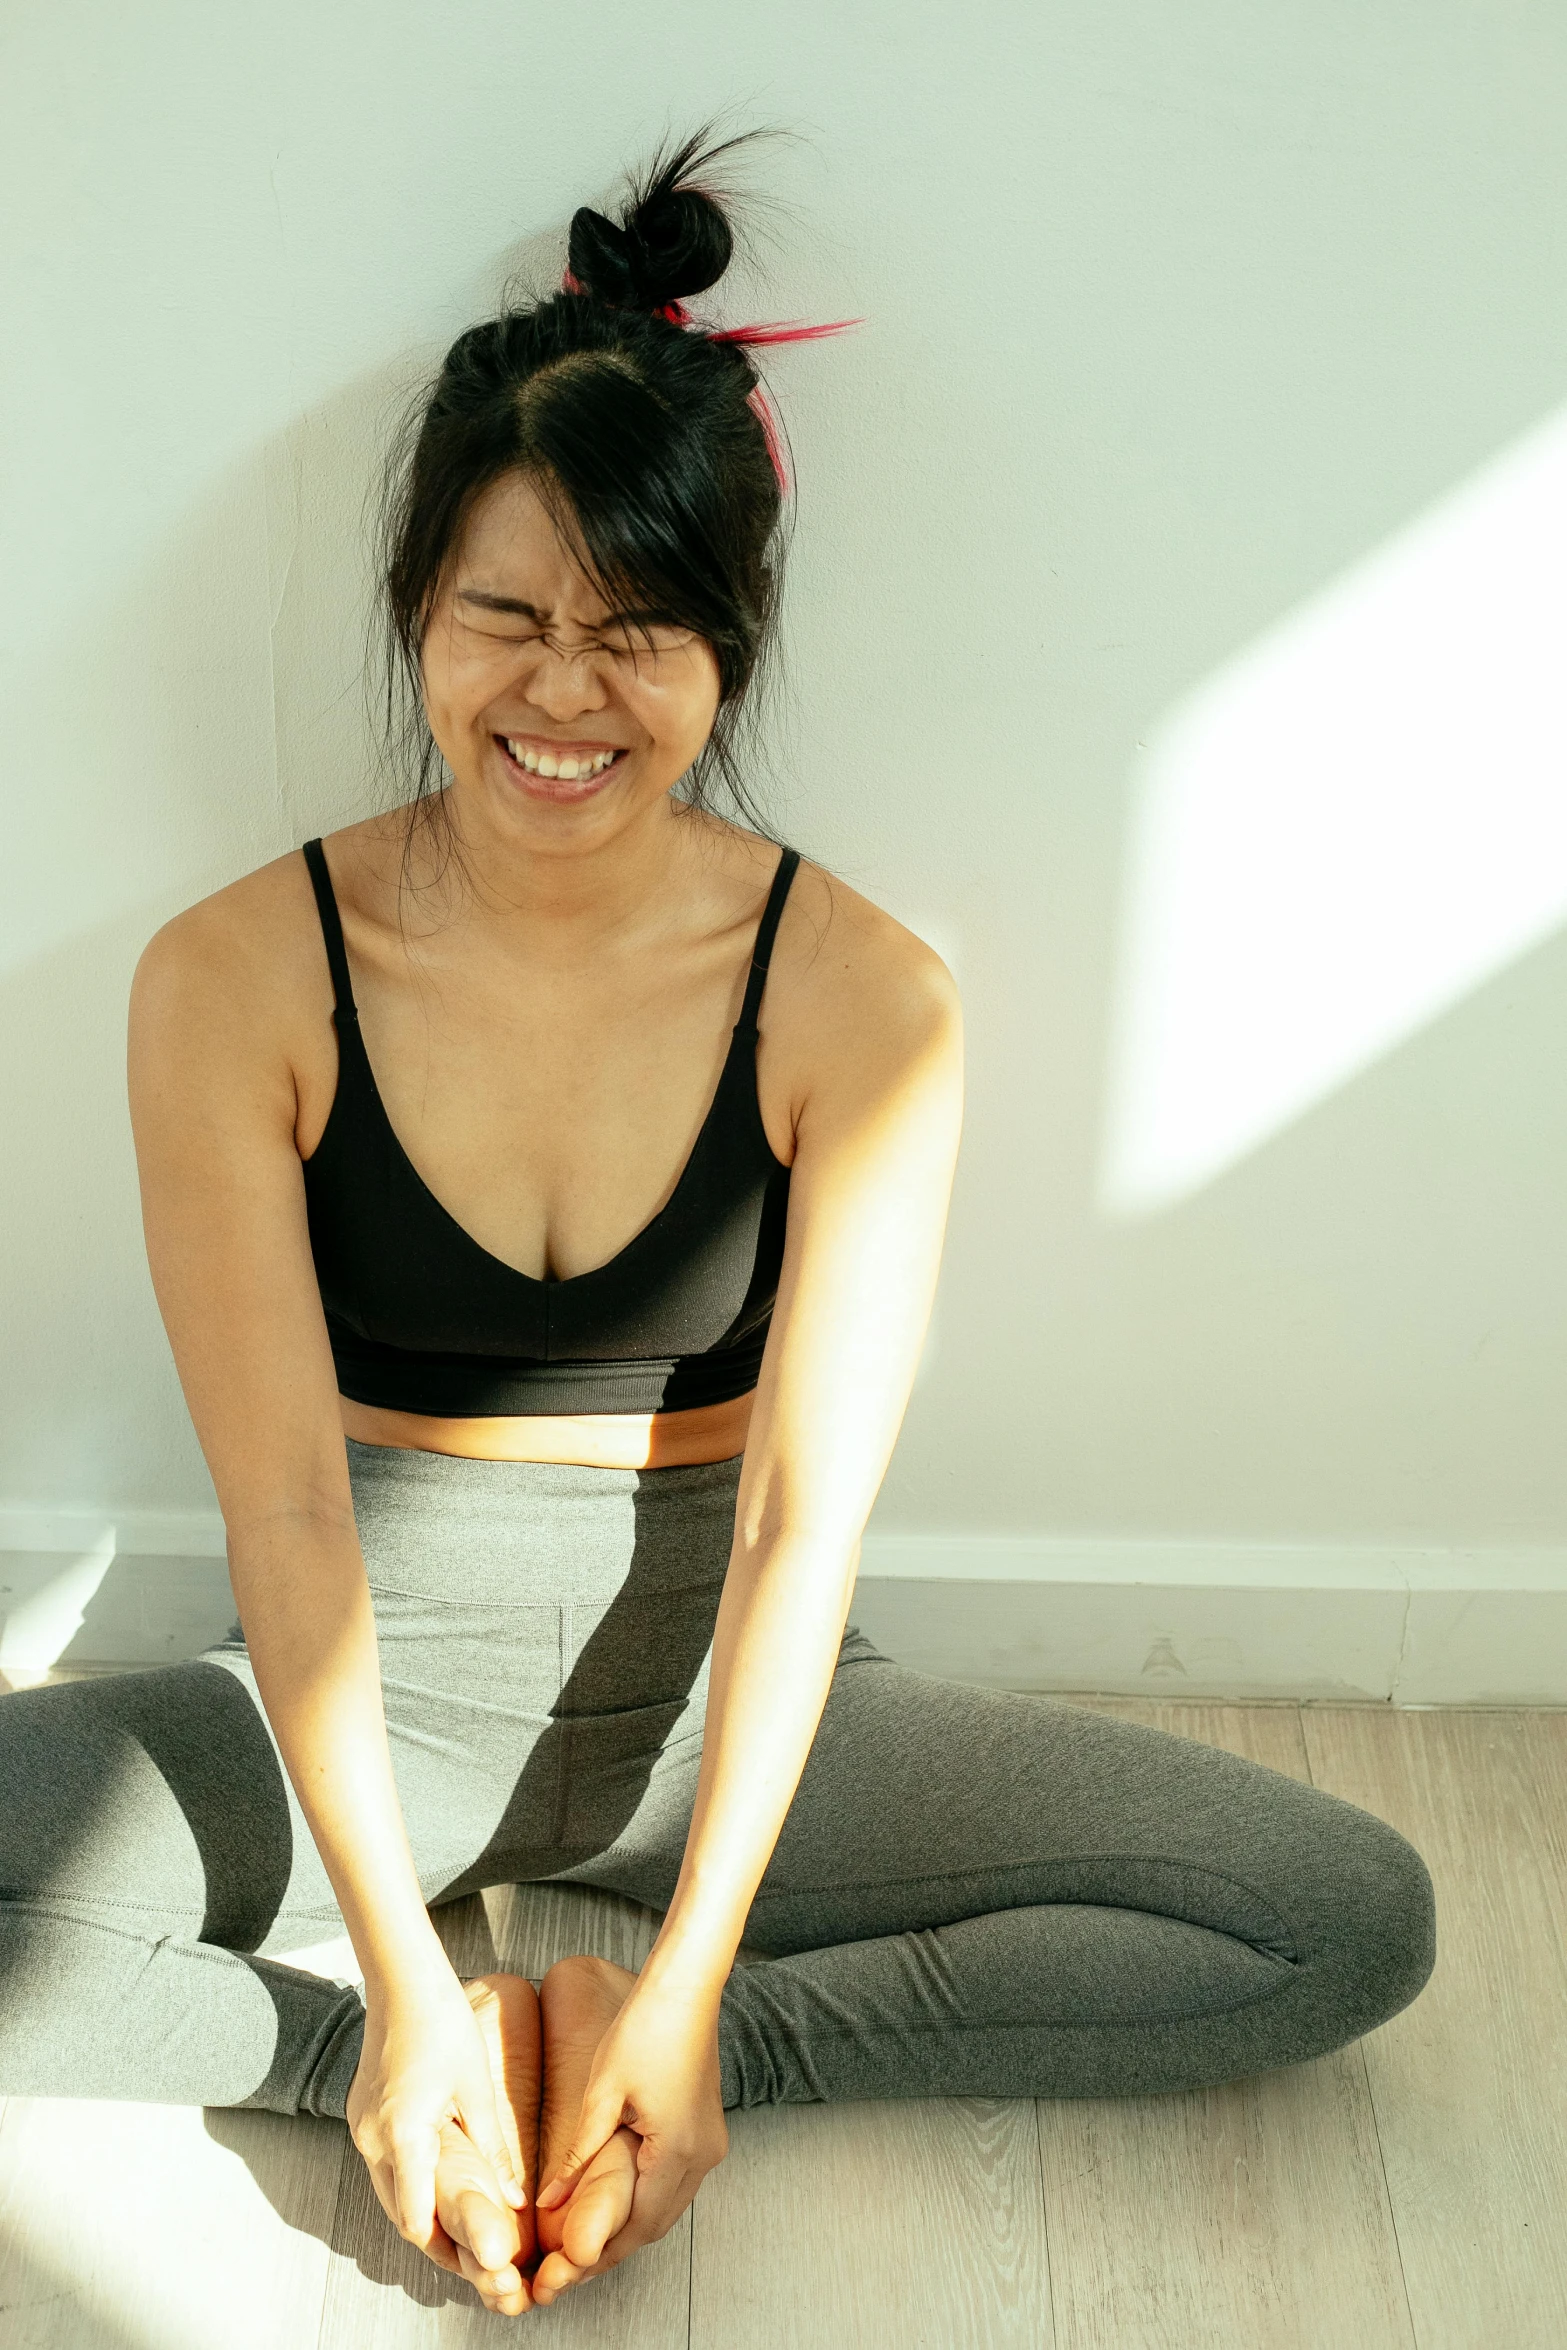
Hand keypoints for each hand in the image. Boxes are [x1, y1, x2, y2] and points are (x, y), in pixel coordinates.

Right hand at [346, 1964, 526, 2273]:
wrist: (402, 1982)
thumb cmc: (443, 2024)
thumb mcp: (476, 2087)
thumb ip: (494, 2147)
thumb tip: (515, 2198)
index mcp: (403, 2135)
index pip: (415, 2218)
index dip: (444, 2248)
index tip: (475, 2264)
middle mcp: (372, 2139)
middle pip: (399, 2213)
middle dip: (434, 2238)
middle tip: (475, 2257)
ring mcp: (361, 2128)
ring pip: (388, 2193)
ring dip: (419, 2212)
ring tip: (462, 2228)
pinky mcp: (361, 2116)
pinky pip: (382, 2167)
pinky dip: (407, 2184)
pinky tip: (438, 2185)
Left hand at [534, 1972, 727, 2281]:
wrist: (688, 1985)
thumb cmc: (645, 2027)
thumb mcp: (602, 2091)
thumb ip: (578, 2153)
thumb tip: (550, 2202)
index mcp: (677, 2152)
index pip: (635, 2228)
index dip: (598, 2255)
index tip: (562, 2275)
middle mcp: (702, 2155)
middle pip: (655, 2225)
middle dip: (612, 2248)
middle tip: (567, 2269)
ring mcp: (710, 2142)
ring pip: (667, 2206)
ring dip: (630, 2226)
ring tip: (585, 2242)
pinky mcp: (707, 2127)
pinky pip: (677, 2181)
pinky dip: (647, 2199)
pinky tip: (617, 2201)